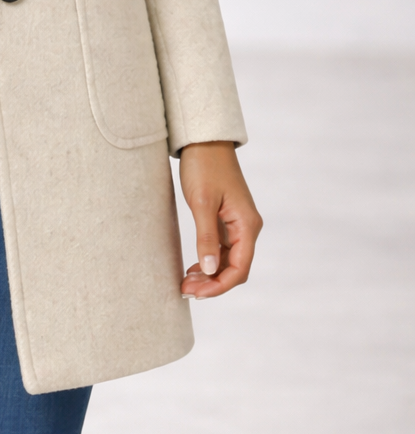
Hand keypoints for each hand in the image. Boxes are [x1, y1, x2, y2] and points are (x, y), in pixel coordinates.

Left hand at [178, 140, 261, 299]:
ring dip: (209, 274)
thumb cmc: (204, 167)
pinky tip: (193, 267)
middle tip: (185, 289)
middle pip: (235, 268)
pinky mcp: (227, 220)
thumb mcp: (202, 203)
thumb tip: (210, 270)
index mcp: (247, 225)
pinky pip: (222, 249)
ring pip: (228, 261)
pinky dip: (208, 260)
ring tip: (186, 282)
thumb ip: (207, 238)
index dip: (219, 286)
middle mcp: (247, 227)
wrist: (204, 141)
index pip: (239, 268)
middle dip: (212, 283)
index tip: (197, 293)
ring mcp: (237, 224)